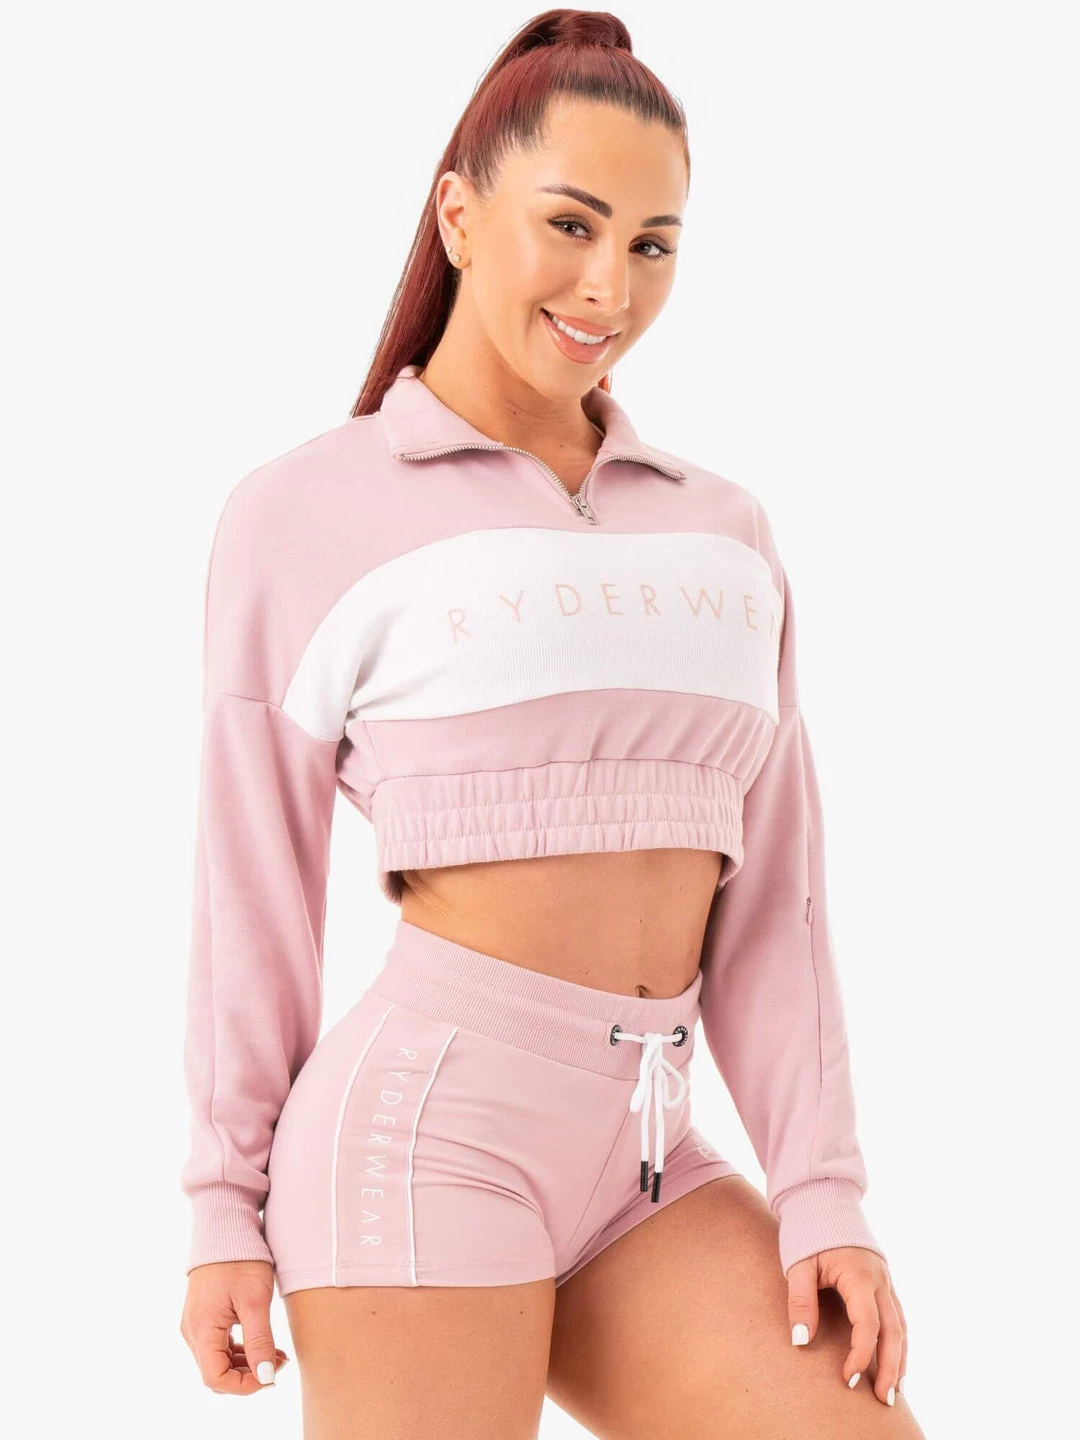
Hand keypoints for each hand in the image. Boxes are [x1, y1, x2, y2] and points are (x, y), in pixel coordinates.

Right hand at [180, 1259, 289, 1394]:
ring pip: (219, 1361)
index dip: (244, 1386)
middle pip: (217, 1373)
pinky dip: (241, 1351)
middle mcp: (193, 1332)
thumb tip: (266, 1378)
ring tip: (277, 1354)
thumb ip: (260, 1340)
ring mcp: (196, 1325)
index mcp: (202, 1329)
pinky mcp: (204, 1318)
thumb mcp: (256, 1300)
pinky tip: (264, 1345)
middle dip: (249, 1376)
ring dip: (247, 1365)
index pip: (216, 1378)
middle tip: (279, 1363)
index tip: (272, 1376)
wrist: (225, 1229)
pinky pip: (219, 1347)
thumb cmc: (241, 1260)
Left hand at [786, 1246, 906, 1404]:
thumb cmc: (808, 1232)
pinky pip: (897, 1316)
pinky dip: (898, 1341)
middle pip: (894, 1331)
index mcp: (860, 1275)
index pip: (868, 1324)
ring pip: (901, 1326)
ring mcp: (885, 1280)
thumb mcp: (798, 1264)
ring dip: (900, 1358)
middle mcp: (880, 1280)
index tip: (848, 1379)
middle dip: (892, 1368)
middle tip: (884, 1401)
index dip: (860, 1355)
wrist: (821, 1199)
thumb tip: (800, 1341)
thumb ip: (801, 1301)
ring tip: (894, 1391)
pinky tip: (894, 1361)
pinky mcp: (883, 1281)